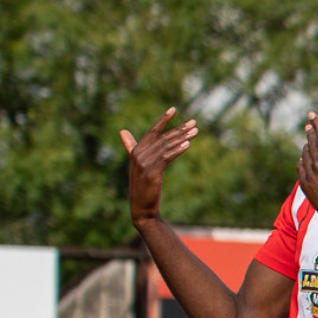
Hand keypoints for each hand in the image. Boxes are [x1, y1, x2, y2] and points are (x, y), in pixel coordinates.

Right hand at [120, 107, 196, 224]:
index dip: (162, 120)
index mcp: (136, 151)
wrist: (141, 208)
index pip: (151, 131)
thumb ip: (132, 147)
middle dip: (179, 130)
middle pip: (162, 138)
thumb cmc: (142, 186)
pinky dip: (177, 150)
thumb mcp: (138, 165)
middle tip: (194, 123)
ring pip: (166, 147)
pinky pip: (166, 158)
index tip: (173, 109)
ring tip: (195, 132)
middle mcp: (138, 155)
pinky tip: (188, 145)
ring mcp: (143, 164)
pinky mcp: (151, 173)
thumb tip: (122, 131)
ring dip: (182, 138)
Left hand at [297, 112, 317, 232]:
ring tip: (308, 141)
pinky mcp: (304, 184)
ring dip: (307, 145)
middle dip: (310, 132)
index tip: (311, 115)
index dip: (316, 124)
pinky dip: (302, 160)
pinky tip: (304, 158)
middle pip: (311, 143)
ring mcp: (309, 175)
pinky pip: (300, 167)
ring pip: (304, 154)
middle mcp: (317, 165)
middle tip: (308, 125)